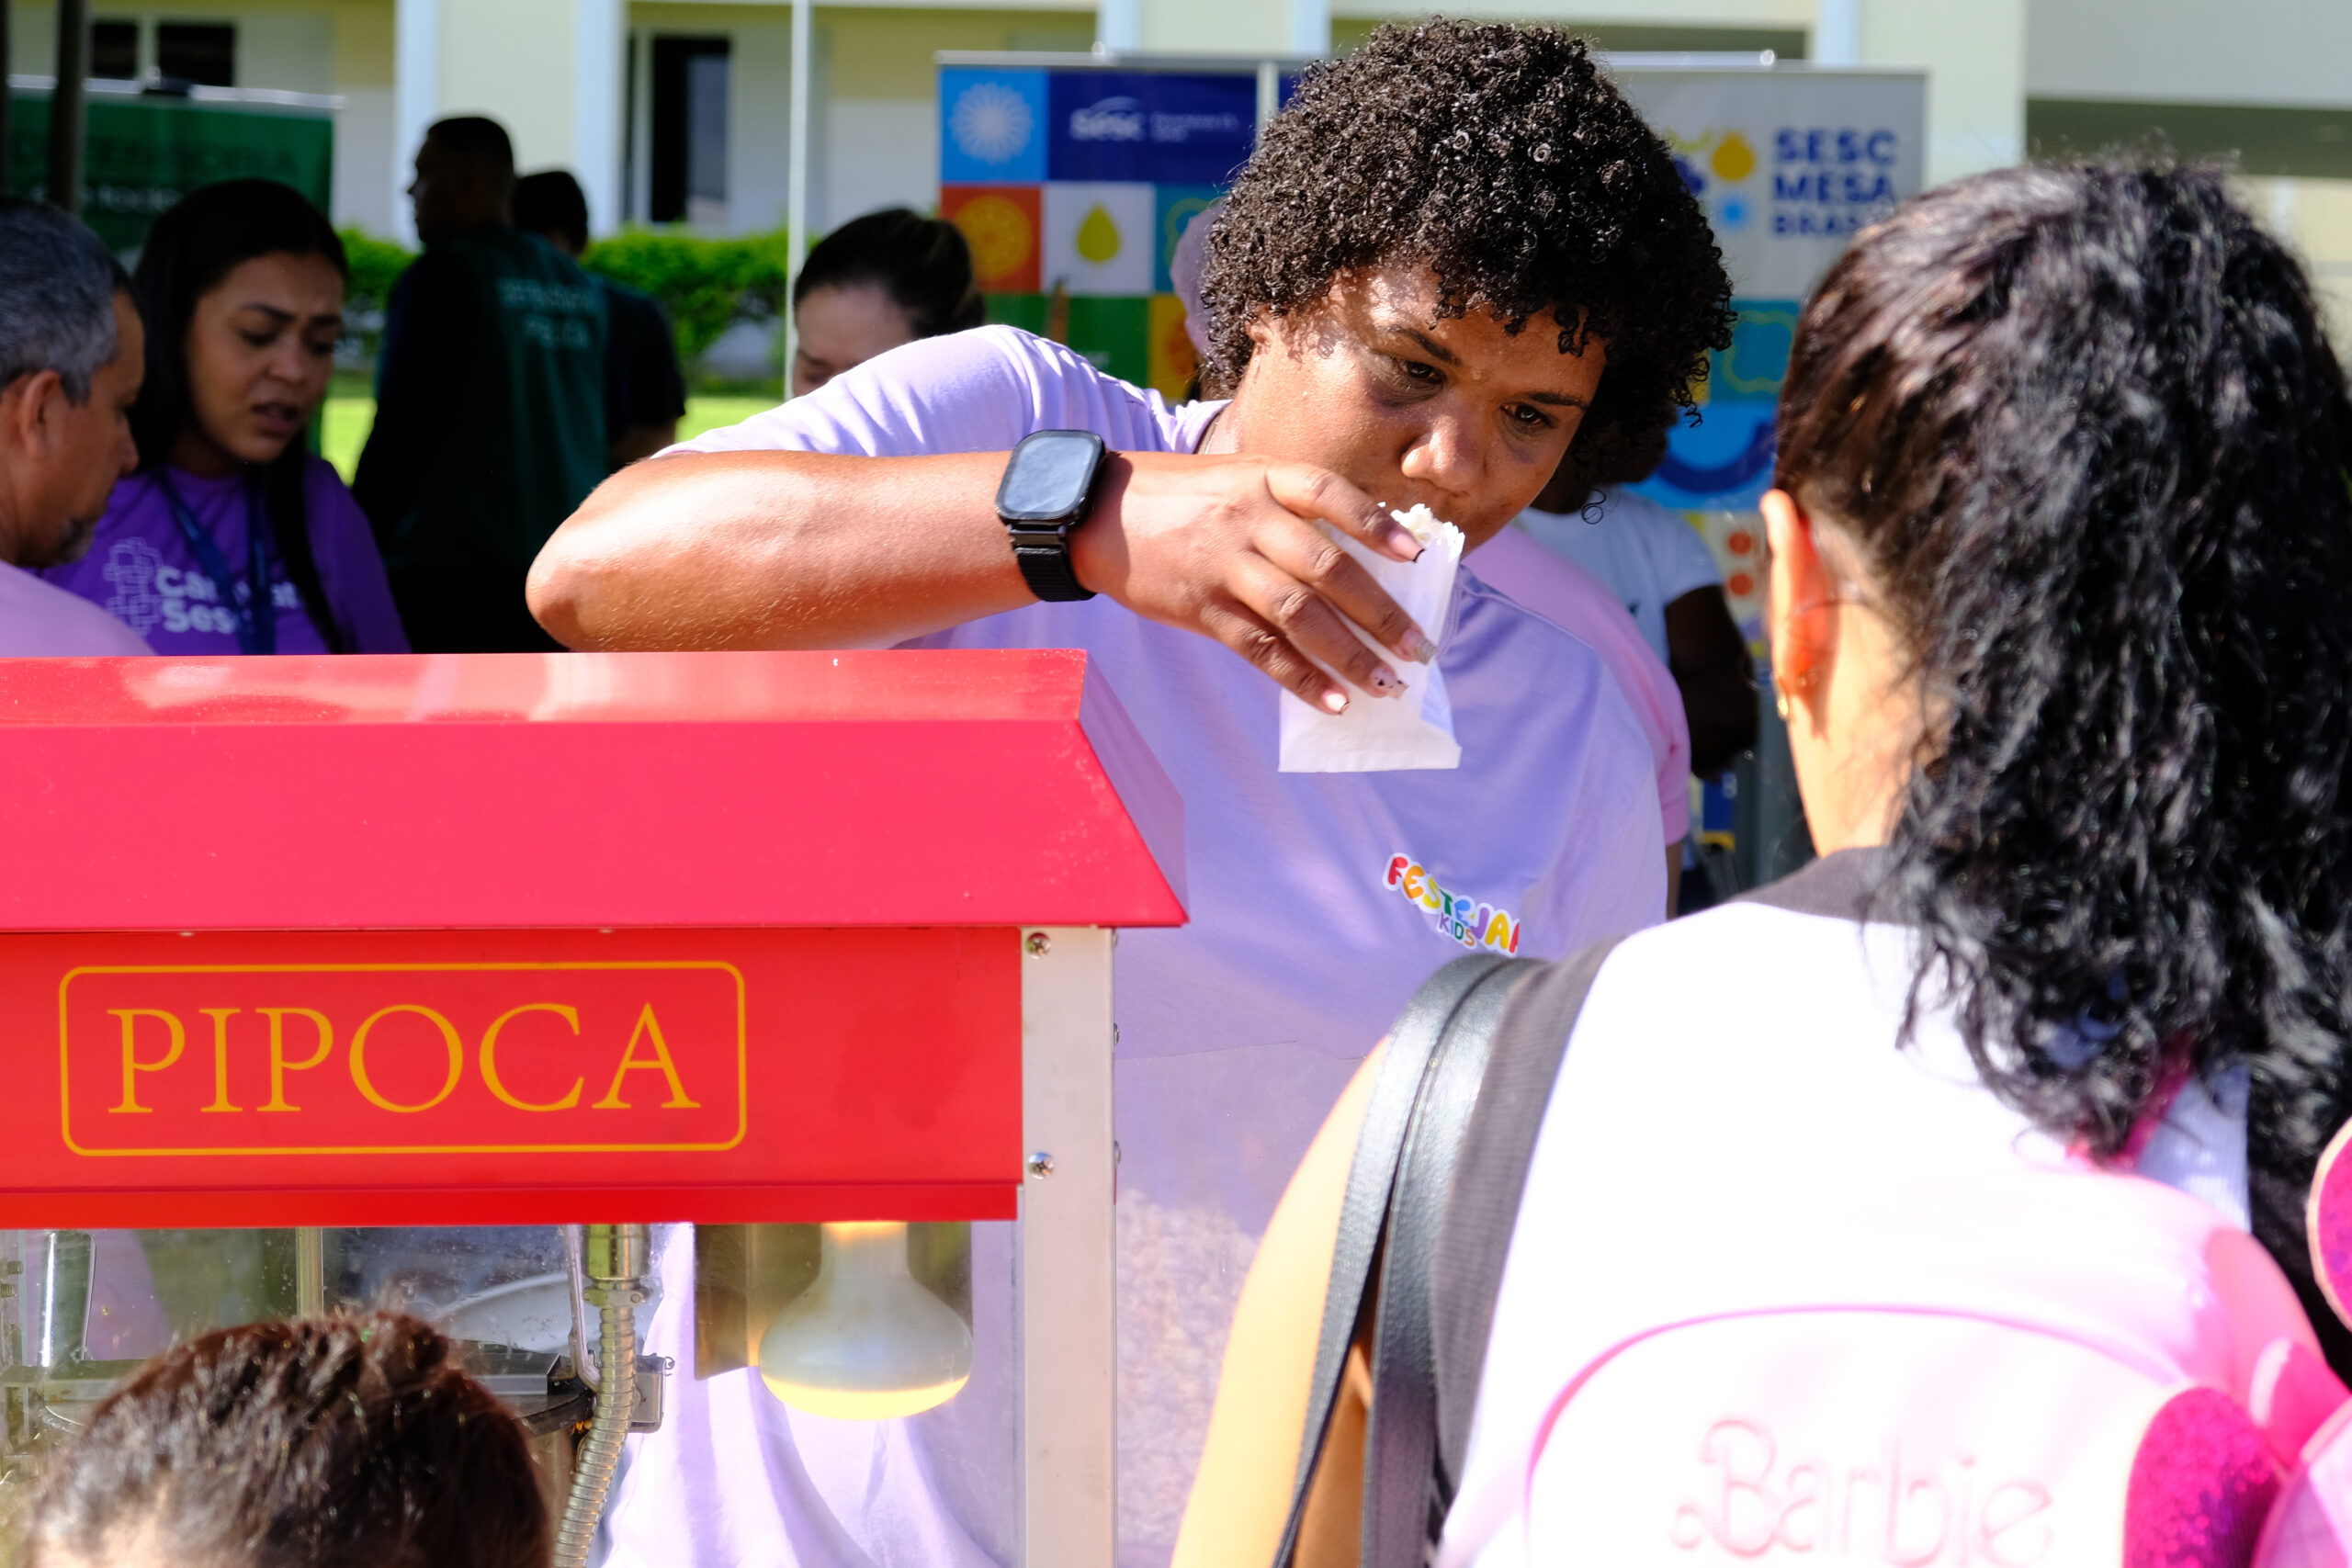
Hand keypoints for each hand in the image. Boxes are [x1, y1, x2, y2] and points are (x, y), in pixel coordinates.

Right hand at [1072, 452, 1435, 711]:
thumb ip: (1289, 505)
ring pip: (1299, 615)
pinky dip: (1300, 677)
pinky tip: (1332, 700)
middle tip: (1419, 647)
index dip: (1377, 527)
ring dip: (1350, 654)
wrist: (1096, 514)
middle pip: (1327, 568)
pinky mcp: (1201, 608)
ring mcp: (1224, 566)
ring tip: (1386, 684)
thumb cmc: (1177, 496)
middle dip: (1380, 613)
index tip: (1416, 559)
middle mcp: (1248, 519)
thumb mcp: (1236, 477)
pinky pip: (1260, 649)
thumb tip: (1359, 557)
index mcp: (1263, 477)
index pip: (1331, 496)